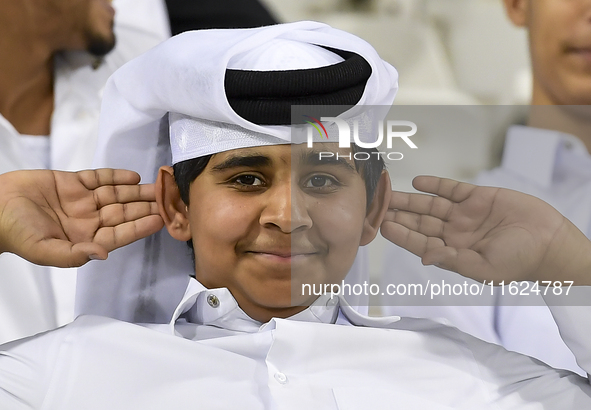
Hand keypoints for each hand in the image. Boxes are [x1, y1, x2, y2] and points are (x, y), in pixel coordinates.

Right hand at [0, 169, 163, 267]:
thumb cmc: (16, 233)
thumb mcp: (45, 250)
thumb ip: (75, 255)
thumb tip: (103, 254)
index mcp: (84, 239)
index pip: (120, 234)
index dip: (140, 227)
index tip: (161, 220)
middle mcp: (87, 220)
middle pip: (123, 213)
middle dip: (146, 207)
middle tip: (168, 200)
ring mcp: (80, 200)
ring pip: (116, 195)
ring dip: (137, 191)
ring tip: (157, 186)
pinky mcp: (71, 182)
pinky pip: (99, 178)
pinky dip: (116, 176)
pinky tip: (133, 177)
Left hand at [381, 176, 590, 284]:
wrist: (550, 243)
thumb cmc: (519, 261)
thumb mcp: (484, 268)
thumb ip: (453, 261)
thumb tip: (425, 257)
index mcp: (454, 251)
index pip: (420, 242)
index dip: (401, 234)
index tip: (381, 226)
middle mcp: (455, 232)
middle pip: (420, 221)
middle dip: (398, 214)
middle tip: (377, 206)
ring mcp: (465, 214)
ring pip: (430, 204)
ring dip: (410, 199)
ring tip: (389, 193)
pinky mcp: (478, 197)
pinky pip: (452, 189)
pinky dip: (435, 185)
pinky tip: (417, 182)